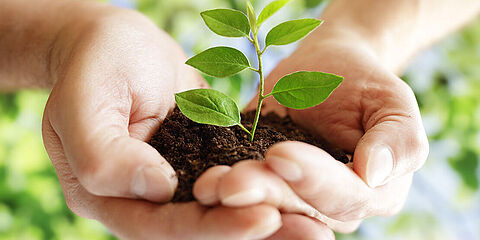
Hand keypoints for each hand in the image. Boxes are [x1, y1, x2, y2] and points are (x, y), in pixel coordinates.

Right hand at [41, 10, 286, 238]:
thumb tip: (157, 190)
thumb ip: (104, 154)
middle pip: (197, 226)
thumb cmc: (96, 63)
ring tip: (316, 225)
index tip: (264, 220)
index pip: (158, 224)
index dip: (212, 227)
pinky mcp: (194, 160)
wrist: (116, 43)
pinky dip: (261, 188)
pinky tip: (298, 191)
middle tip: (310, 232)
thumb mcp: (85, 101)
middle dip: (249, 229)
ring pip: (218, 209)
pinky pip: (229, 179)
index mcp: (102, 194)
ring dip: (264, 214)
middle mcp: (138, 198)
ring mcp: (169, 180)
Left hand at [193, 30, 428, 233]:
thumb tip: (374, 174)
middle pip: (299, 208)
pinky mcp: (265, 182)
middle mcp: (331, 205)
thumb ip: (398, 140)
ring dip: (237, 199)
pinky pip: (244, 190)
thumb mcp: (391, 102)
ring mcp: (295, 197)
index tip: (281, 154)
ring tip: (209, 186)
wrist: (328, 72)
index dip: (314, 180)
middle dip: (265, 194)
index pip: (344, 196)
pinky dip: (222, 189)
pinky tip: (199, 182)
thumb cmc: (363, 83)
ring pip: (267, 206)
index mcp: (373, 192)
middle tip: (231, 183)